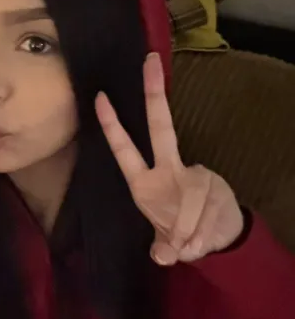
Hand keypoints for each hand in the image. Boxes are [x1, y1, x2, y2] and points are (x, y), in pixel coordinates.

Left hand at [95, 53, 243, 265]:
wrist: (219, 238)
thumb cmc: (182, 232)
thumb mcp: (166, 242)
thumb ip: (162, 247)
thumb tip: (163, 257)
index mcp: (144, 182)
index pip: (125, 149)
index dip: (112, 126)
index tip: (100, 97)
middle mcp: (168, 170)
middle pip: (161, 128)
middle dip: (153, 95)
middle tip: (149, 61)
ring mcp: (194, 174)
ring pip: (194, 192)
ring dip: (190, 226)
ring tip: (188, 246)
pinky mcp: (216, 185)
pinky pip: (209, 209)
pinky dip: (204, 232)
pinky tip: (201, 242)